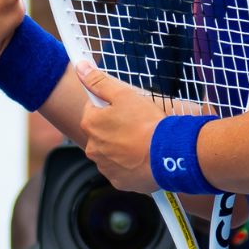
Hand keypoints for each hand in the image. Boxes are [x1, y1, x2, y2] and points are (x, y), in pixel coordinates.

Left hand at [76, 62, 166, 192]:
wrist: (167, 154)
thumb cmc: (146, 122)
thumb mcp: (123, 94)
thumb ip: (99, 81)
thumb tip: (80, 68)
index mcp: (90, 124)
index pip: (92, 110)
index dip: (108, 107)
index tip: (124, 109)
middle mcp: (92, 148)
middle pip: (100, 133)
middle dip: (114, 128)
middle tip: (136, 125)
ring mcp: (105, 166)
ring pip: (110, 152)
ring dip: (121, 147)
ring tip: (141, 142)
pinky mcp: (118, 181)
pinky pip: (120, 170)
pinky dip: (129, 164)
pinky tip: (143, 157)